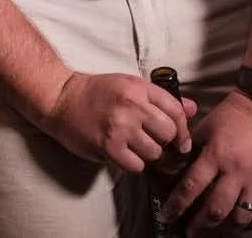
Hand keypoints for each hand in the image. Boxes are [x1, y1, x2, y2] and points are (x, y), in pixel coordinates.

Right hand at [42, 71, 195, 171]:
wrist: (59, 96)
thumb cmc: (94, 92)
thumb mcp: (128, 85)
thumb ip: (160, 98)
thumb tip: (192, 108)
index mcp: (137, 87)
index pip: (176, 110)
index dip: (183, 128)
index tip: (179, 138)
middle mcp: (131, 104)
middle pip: (169, 133)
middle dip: (164, 142)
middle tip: (152, 142)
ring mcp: (119, 125)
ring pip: (154, 152)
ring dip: (147, 154)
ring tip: (133, 147)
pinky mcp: (108, 144)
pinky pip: (136, 165)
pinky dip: (132, 163)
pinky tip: (122, 153)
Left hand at [160, 92, 251, 231]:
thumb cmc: (232, 115)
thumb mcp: (205, 126)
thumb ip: (190, 146)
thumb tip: (175, 164)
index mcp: (215, 155)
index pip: (192, 185)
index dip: (178, 204)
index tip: (169, 214)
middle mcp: (236, 171)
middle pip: (216, 208)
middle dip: (200, 225)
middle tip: (190, 233)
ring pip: (241, 216)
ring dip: (226, 229)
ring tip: (215, 233)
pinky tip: (243, 225)